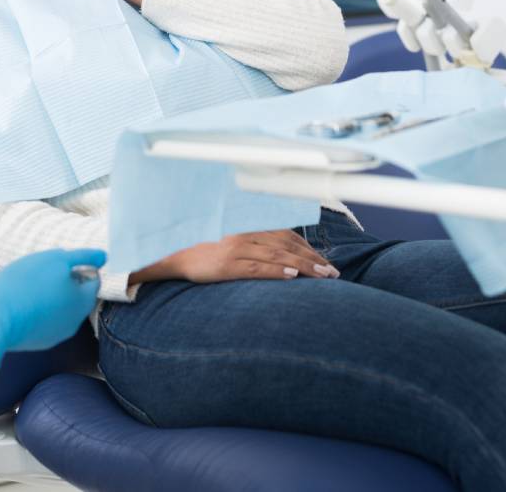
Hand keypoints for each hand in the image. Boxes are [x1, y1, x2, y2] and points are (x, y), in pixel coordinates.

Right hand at [0, 248, 104, 367]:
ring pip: (60, 308)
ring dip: (51, 296)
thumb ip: (83, 257)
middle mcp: (75, 321)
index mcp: (83, 300)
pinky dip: (38, 310)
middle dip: (65, 281)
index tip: (61, 261)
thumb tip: (103, 256)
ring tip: (30, 285)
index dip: (80, 266)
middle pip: (77, 295)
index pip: (93, 280)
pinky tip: (22, 302)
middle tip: (43, 271)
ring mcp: (57, 334)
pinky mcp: (38, 341)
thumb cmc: (26, 284)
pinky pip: (44, 320)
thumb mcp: (56, 260)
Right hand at [166, 230, 340, 283]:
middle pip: (288, 246)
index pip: (287, 236)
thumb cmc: (203, 249)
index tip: (325, 261)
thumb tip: (281, 254)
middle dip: (313, 259)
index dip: (308, 248)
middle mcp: (246, 235)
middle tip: (333, 273)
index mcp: (249, 228)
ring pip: (278, 256)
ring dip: (304, 266)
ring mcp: (237, 249)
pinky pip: (257, 268)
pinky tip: (293, 277)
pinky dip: (277, 271)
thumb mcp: (232, 240)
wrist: (172, 253)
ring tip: (323, 277)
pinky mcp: (227, 265)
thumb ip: (255, 242)